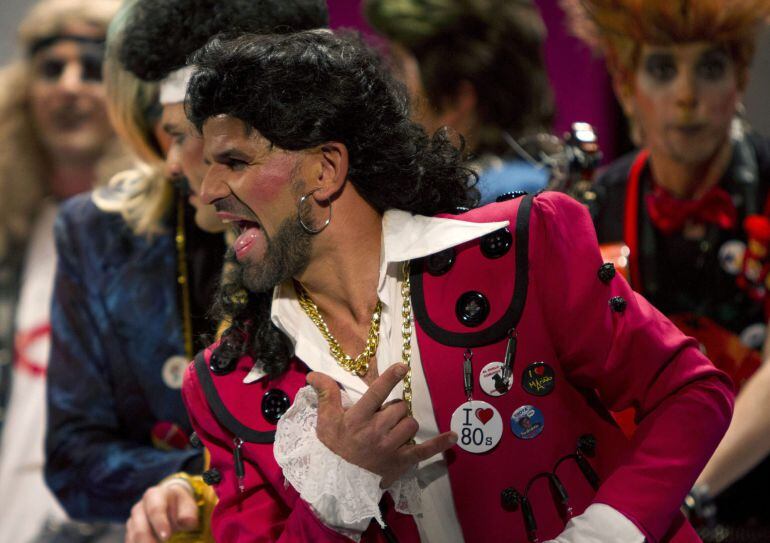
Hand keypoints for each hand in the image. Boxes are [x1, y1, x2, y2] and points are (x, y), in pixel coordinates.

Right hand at [125, 480, 199, 541]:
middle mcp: (140, 507)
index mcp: (154, 495)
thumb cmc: (181, 507)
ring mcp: (133, 520)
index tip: (166, 537)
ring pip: (133, 536)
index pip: (155, 509)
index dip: (160, 523)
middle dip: (147, 540)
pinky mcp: (130, 533)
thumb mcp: (188, 507)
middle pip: (140, 526)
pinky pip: (131, 541)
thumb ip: (188, 514)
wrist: (170, 506)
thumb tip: (186, 522)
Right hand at [308, 363, 456, 487]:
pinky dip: (440, 443)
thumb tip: (314, 374)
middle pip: (399, 407)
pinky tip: (453, 437)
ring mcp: (390, 447)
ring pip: (411, 424)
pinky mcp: (401, 462)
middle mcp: (376, 431)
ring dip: (405, 424)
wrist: (337, 483)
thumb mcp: (325, 421)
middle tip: (383, 417)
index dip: (390, 377)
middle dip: (394, 408)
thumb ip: (325, 395)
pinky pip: (425, 450)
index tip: (403, 366)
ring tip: (393, 430)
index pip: (377, 392)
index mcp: (358, 418)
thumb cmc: (332, 448)